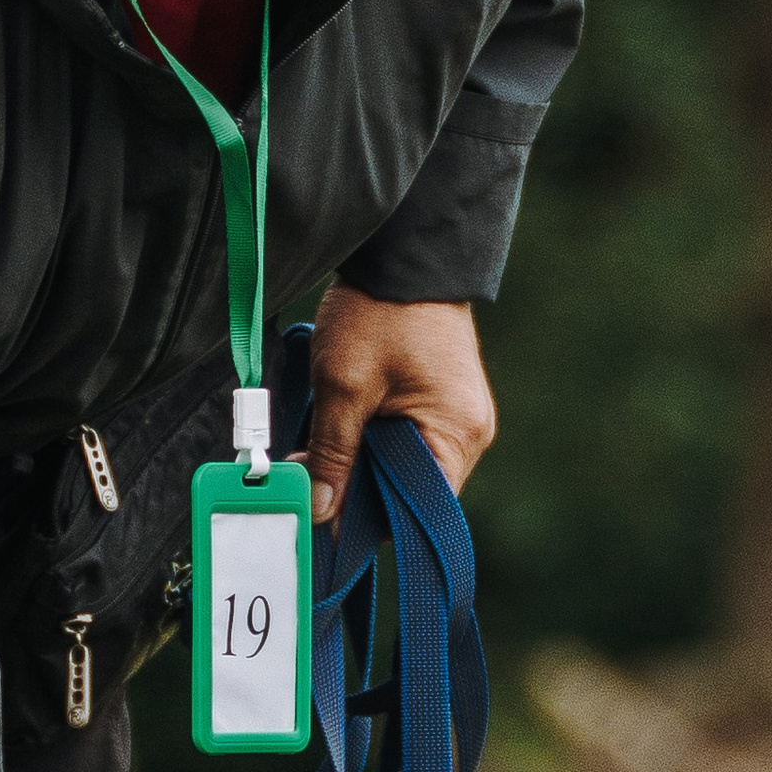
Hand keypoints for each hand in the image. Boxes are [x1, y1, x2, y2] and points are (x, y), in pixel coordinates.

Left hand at [305, 283, 496, 526]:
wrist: (405, 251)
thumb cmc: (382, 313)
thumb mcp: (344, 388)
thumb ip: (332, 454)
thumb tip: (320, 511)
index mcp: (457, 436)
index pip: (414, 511)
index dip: (364, 520)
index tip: (318, 519)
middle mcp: (467, 433)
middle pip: (406, 491)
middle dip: (354, 488)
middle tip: (304, 479)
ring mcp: (455, 415)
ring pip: (399, 465)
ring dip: (358, 462)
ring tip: (314, 451)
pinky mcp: (439, 399)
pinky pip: (403, 438)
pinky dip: (369, 439)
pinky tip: (337, 429)